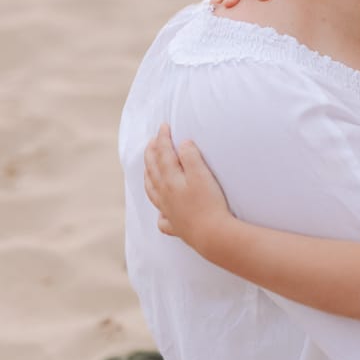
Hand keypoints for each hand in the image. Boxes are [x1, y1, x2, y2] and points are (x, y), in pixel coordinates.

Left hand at [143, 124, 231, 247]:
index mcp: (170, 179)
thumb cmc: (209, 203)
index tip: (163, 126)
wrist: (211, 233)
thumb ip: (191, 157)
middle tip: (152, 141)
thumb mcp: (201, 175)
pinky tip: (161, 213)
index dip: (163, 138)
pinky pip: (162, 219)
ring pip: (152, 192)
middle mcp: (164, 194)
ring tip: (147, 169)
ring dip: (148, 177)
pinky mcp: (176, 226)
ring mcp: (168, 211)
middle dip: (151, 153)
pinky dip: (160, 213)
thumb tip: (183, 144)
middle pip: (153, 170)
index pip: (163, 154)